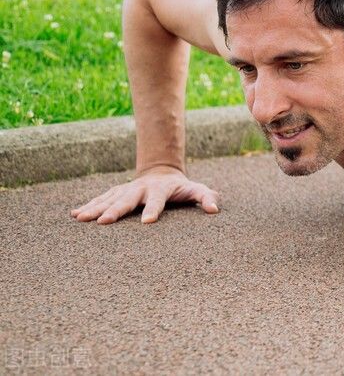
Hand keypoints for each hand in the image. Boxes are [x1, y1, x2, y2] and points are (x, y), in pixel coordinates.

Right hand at [70, 165, 219, 224]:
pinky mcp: (117, 192)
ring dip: (96, 208)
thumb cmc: (181, 188)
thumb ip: (205, 197)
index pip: (158, 200)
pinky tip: (75, 214)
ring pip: (110, 198)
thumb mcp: (196, 190)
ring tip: (81, 219)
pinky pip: (102, 199)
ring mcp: (127, 189)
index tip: (147, 222)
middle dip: (115, 210)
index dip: (154, 210)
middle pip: (128, 199)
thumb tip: (214, 209)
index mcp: (161, 190)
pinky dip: (89, 205)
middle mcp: (141, 188)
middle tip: (103, 222)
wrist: (162, 172)